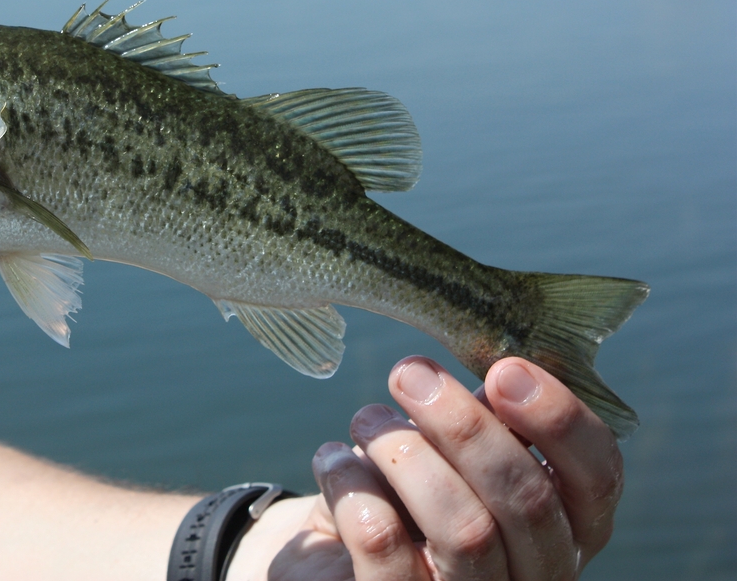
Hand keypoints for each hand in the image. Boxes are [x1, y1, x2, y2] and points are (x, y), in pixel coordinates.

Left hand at [230, 356, 622, 580]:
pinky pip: (386, 548)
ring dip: (408, 454)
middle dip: (466, 426)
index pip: (598, 479)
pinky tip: (332, 458)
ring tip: (366, 420)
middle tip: (409, 373)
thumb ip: (488, 420)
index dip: (561, 421)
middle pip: (528, 501)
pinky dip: (354, 486)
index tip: (503, 369)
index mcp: (566, 526)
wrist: (333, 558)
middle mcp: (537, 576)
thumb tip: (499, 370)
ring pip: (467, 530)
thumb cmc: (406, 492)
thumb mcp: (453, 452)